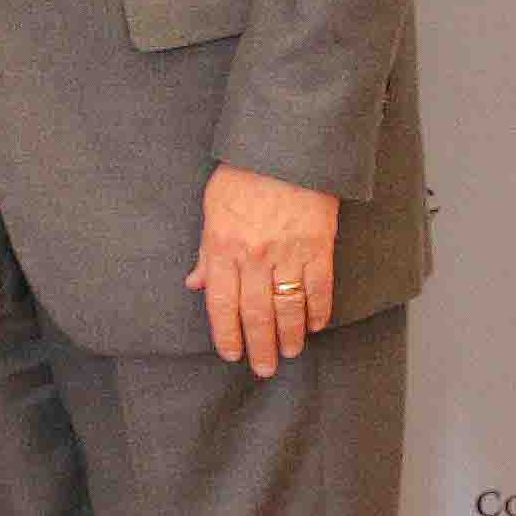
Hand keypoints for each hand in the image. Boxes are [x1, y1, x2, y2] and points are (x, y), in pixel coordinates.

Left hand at [189, 166, 338, 376]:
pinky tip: (314, 325)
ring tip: (289, 353)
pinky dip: (318, 311)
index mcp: (224, 247)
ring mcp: (288, 253)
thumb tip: (197, 284)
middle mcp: (254, 256)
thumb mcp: (212, 207)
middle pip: (256, 314)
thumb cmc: (245, 172)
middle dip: (259, 346)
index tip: (232, 353)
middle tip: (263, 369)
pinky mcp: (318, 246)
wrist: (287, 146)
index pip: (223, 304)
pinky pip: (319, 288)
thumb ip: (206, 251)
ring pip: (288, 307)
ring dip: (289, 335)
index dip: (226, 335)